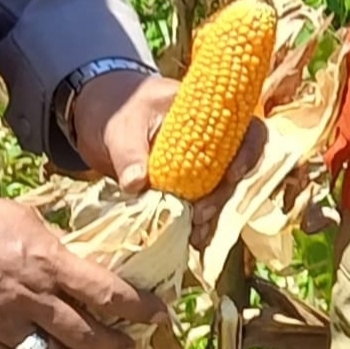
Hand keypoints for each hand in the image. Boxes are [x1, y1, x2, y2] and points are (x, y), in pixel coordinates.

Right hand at [0, 178, 163, 348]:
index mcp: (48, 263)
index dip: (140, 310)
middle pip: (87, 335)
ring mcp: (2, 324)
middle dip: (115, 346)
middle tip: (128, 348)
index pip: (108, 293)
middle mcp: (31, 299)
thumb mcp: (24, 217)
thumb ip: (52, 246)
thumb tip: (73, 259)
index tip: (160, 316)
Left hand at [70, 69, 268, 245]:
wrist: (100, 114)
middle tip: (200, 215)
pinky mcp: (184, 183)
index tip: (232, 176)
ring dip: (213, 215)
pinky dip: (199, 222)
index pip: (246, 128)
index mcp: (205, 112)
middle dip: (223, 195)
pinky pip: (200, 202)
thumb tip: (137, 183)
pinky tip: (192, 239)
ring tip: (196, 237)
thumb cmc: (117, 109)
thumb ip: (129, 154)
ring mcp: (199, 162)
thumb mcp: (121, 127)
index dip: (249, 152)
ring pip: (220, 190)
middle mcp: (211, 139)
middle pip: (235, 167)